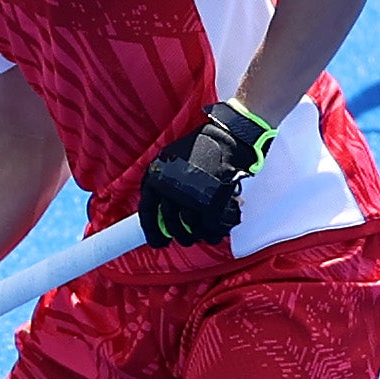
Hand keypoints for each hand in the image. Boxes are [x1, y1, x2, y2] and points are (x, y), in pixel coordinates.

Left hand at [138, 99, 271, 247]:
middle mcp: (171, 188)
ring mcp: (194, 194)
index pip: (148, 213)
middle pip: (172, 224)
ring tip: (204, 235)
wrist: (231, 134)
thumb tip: (159, 209)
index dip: (153, 232)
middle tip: (187, 239)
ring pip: (193, 227)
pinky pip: (213, 224)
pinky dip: (217, 231)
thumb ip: (161, 182)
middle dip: (181, 235)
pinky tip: (219, 230)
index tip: (159, 244)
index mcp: (156, 178)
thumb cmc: (200, 147)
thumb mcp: (169, 159)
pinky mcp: (216, 198)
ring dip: (198, 235)